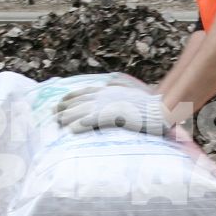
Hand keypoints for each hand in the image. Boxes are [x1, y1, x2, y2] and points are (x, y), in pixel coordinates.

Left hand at [54, 83, 170, 136]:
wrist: (162, 110)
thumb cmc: (149, 105)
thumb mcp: (131, 93)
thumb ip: (119, 89)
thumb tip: (111, 84)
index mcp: (109, 91)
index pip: (85, 92)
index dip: (71, 97)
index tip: (61, 101)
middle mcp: (106, 96)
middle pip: (79, 101)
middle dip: (65, 107)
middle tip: (53, 114)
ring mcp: (108, 105)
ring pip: (82, 111)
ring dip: (68, 117)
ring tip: (59, 124)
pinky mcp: (112, 116)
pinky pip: (91, 121)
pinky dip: (80, 125)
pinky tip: (71, 131)